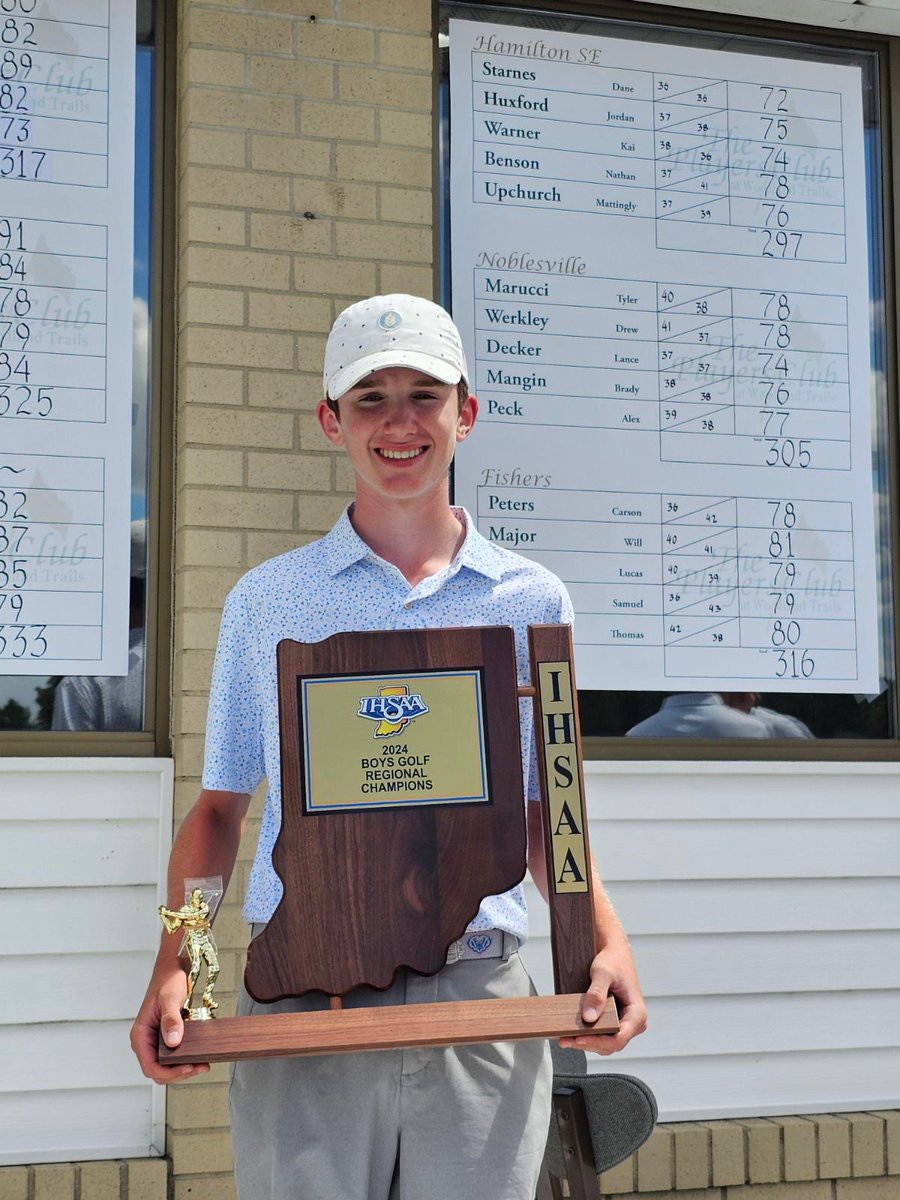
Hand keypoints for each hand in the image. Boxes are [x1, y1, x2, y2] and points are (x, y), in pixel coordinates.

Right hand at [130, 963, 209, 1083]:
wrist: (173, 969)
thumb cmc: (168, 980)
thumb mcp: (171, 999)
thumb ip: (171, 1020)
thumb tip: (173, 1042)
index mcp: (141, 1035)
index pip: (150, 1067)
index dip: (169, 1073)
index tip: (189, 1067)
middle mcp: (146, 1041)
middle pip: (159, 1071)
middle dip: (179, 1073)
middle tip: (201, 1067)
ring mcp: (155, 1041)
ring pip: (166, 1066)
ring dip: (184, 1069)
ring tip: (203, 1064)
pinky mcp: (166, 1038)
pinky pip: (173, 1056)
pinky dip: (186, 1059)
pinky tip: (200, 1056)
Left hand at [559, 942, 647, 1056]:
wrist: (614, 953)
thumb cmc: (613, 960)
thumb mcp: (602, 973)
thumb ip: (596, 994)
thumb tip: (589, 1017)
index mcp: (637, 1014)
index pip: (619, 1039)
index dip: (598, 1042)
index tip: (578, 1039)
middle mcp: (633, 1023)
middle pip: (610, 1045)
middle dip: (588, 1044)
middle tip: (564, 1040)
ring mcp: (624, 1024)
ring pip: (605, 1044)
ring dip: (585, 1042)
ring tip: (564, 1038)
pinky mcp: (614, 1022)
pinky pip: (601, 1035)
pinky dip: (587, 1036)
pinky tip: (571, 1033)